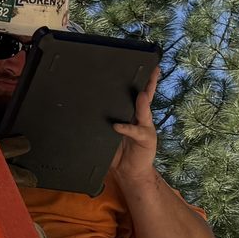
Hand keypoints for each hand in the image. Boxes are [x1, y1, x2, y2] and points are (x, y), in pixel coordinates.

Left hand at [113, 68, 159, 185]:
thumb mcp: (108, 131)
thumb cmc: (116, 149)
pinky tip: (117, 126)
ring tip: (141, 94)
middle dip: (150, 84)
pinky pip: (135, 132)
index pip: (138, 94)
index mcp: (133, 114)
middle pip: (146, 97)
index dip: (143, 81)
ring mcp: (145, 128)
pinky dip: (126, 128)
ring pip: (145, 112)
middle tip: (152, 70)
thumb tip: (86, 104)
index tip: (146, 67)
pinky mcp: (145, 139)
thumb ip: (103, 119)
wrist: (128, 170)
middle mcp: (141, 118)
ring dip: (143, 103)